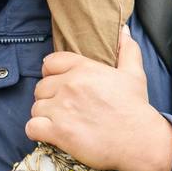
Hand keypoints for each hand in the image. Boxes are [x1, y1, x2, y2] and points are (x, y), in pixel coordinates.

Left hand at [27, 26, 171, 170]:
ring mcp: (62, 109)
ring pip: (36, 107)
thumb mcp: (134, 74)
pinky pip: (32, 127)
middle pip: (40, 87)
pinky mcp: (58, 132)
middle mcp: (70, 86)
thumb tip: (124, 30)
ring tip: (58, 122)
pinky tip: (50, 134)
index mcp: (84, 69)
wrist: (139, 140)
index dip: (51, 73)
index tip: (58, 83)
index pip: (50, 62)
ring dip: (44, 115)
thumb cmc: (136, 107)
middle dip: (48, 97)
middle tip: (61, 107)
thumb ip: (127, 49)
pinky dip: (37, 131)